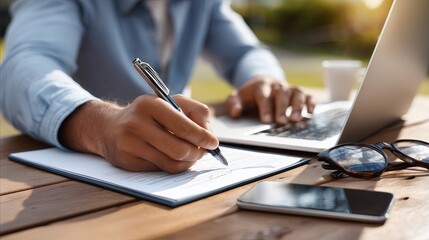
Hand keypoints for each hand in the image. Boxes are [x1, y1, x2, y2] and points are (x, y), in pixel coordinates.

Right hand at [59, 95, 218, 172]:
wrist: (110, 127)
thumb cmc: (147, 114)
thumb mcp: (169, 102)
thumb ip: (194, 111)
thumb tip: (209, 134)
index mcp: (150, 104)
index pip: (183, 126)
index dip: (202, 137)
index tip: (214, 143)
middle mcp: (137, 124)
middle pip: (179, 148)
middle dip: (197, 153)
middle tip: (204, 152)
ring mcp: (129, 144)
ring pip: (171, 162)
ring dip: (188, 162)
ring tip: (192, 155)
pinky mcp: (127, 161)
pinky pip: (160, 169)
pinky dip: (173, 166)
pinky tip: (174, 158)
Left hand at [225, 76, 314, 123]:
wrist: (262, 84)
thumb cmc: (249, 96)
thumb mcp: (236, 98)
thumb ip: (233, 104)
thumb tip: (236, 112)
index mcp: (261, 86)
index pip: (263, 94)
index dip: (265, 107)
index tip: (266, 120)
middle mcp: (277, 86)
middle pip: (281, 93)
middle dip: (282, 107)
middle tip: (281, 122)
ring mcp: (289, 88)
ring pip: (297, 92)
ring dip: (298, 105)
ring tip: (296, 120)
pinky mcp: (298, 93)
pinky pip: (308, 95)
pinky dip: (311, 103)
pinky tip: (310, 113)